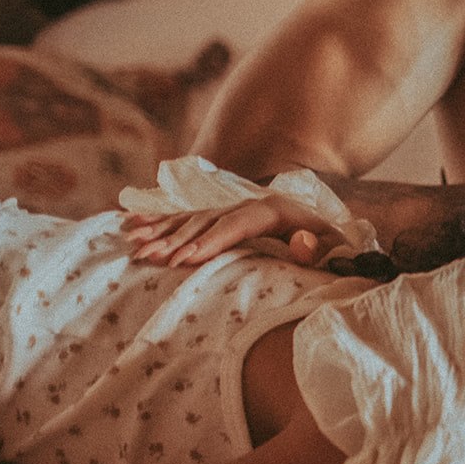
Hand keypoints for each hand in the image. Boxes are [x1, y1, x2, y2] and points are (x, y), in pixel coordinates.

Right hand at [123, 194, 340, 267]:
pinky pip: (183, 215)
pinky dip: (156, 220)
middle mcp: (246, 204)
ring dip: (159, 230)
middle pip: (205, 221)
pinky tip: (129, 224)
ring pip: (188, 217)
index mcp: (272, 210)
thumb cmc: (331, 243)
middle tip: (148, 258)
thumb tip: (300, 241)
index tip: (185, 259)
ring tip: (132, 245)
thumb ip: (321, 246)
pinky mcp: (218, 214)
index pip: (236, 226)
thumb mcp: (335, 245)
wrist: (326, 226)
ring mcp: (229, 207)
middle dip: (175, 240)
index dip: (210, 241)